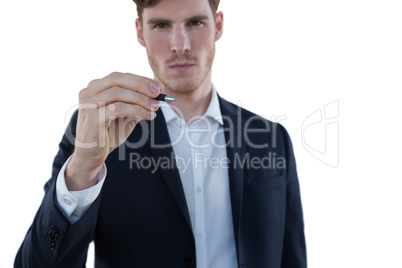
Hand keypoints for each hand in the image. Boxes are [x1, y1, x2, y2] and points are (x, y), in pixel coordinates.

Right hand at [65, 72, 162, 189]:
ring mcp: (88, 103)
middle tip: (158, 93)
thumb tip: (157, 97)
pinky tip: (149, 116)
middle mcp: (89, 91)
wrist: (92, 155)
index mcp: (96, 87)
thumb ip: (136, 104)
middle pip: (117, 79)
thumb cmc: (108, 133)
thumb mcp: (126, 115)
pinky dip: (136, 110)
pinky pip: (117, 108)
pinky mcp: (92, 117)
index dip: (141, 79)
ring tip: (156, 107)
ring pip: (117, 93)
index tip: (159, 87)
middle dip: (140, 84)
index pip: (121, 76)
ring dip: (141, 99)